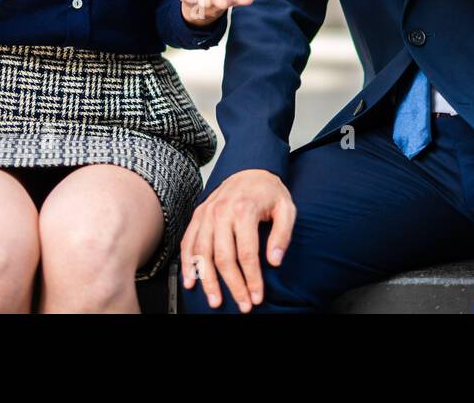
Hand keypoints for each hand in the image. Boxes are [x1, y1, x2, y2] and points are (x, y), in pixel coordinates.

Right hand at [180, 169, 295, 311]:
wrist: (251, 169)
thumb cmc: (268, 190)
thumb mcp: (286, 208)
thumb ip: (283, 234)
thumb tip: (274, 260)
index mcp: (244, 210)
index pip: (247, 253)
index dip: (252, 278)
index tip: (256, 296)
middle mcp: (222, 212)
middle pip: (223, 257)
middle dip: (232, 285)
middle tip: (241, 304)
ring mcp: (207, 214)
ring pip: (202, 253)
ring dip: (207, 280)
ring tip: (214, 300)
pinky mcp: (198, 215)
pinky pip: (188, 242)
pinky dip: (187, 263)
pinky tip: (191, 280)